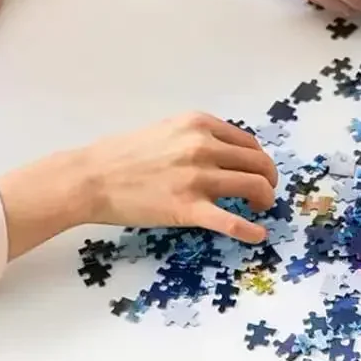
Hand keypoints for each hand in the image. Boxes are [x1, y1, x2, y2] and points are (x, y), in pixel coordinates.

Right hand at [81, 113, 279, 242]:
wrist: (91, 177)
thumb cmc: (123, 155)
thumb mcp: (167, 130)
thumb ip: (197, 137)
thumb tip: (224, 153)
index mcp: (199, 124)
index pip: (248, 142)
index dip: (258, 160)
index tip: (257, 172)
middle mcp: (204, 146)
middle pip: (258, 163)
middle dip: (268, 179)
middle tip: (265, 193)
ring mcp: (197, 177)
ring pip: (254, 186)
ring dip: (264, 199)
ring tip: (260, 209)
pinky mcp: (187, 208)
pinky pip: (231, 221)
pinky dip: (250, 230)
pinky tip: (258, 236)